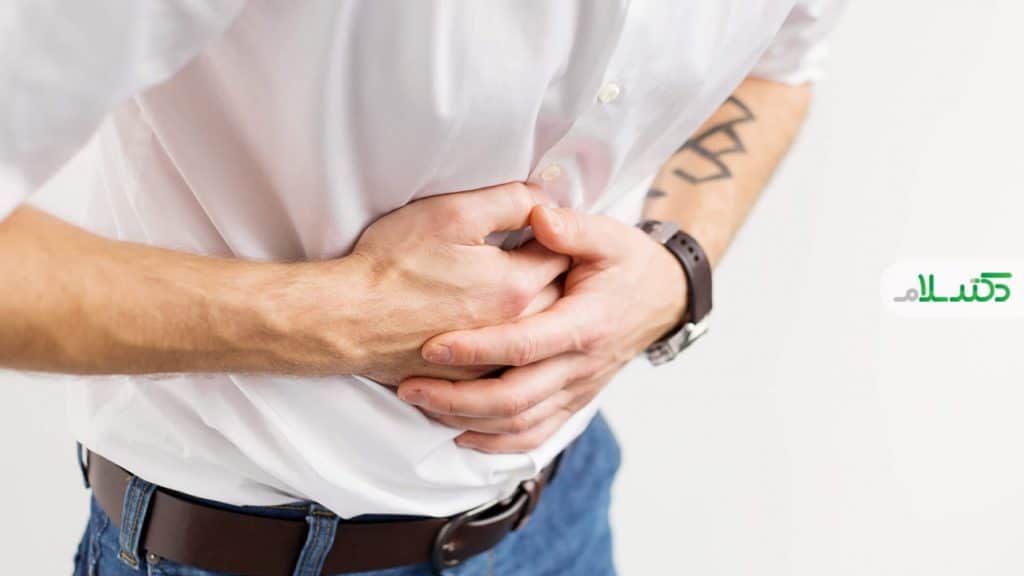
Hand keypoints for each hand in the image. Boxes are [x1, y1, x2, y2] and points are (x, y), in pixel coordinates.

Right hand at [276, 183, 567, 383]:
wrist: (347, 320)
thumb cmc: (394, 263)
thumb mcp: (453, 213)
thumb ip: (508, 201)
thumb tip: (543, 197)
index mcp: (517, 286)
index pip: (564, 255)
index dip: (557, 235)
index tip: (546, 225)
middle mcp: (514, 329)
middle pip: (557, 298)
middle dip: (553, 274)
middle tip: (540, 253)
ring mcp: (493, 360)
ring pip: (535, 333)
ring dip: (536, 312)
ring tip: (518, 287)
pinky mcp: (470, 379)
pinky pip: (507, 361)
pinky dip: (509, 344)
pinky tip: (495, 326)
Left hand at [396, 206, 686, 451]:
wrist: (663, 299)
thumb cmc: (628, 264)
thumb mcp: (608, 235)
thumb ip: (572, 227)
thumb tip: (538, 216)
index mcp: (586, 323)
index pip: (525, 345)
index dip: (478, 349)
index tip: (432, 346)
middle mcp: (581, 366)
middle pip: (515, 400)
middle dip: (457, 398)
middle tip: (409, 386)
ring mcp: (578, 390)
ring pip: (519, 424)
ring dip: (467, 420)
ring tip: (421, 404)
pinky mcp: (573, 402)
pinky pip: (534, 435)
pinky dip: (495, 442)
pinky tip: (460, 433)